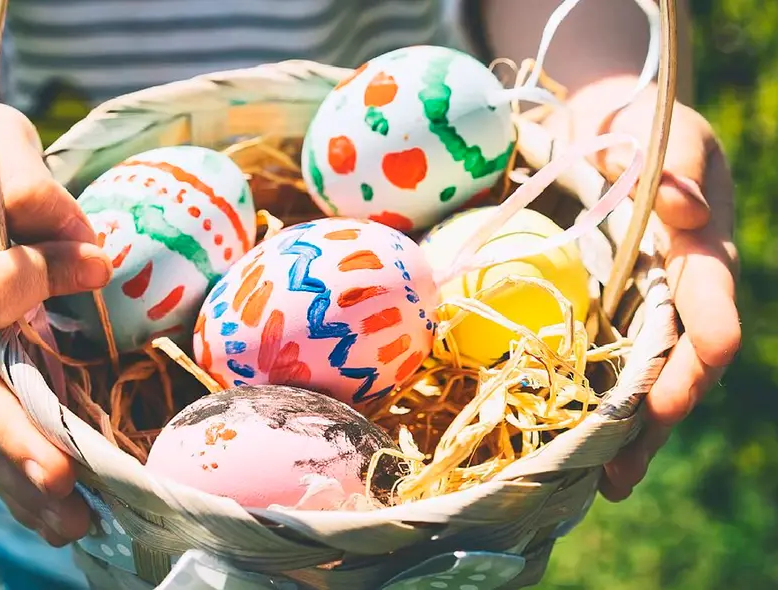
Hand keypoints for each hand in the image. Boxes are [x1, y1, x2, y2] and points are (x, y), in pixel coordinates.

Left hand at [550, 77, 740, 500]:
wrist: (594, 128)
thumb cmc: (636, 125)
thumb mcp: (659, 129)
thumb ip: (673, 161)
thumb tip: (686, 211)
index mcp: (700, 251)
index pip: (710, 307)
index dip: (701, 347)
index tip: (682, 387)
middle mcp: (675, 292)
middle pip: (678, 366)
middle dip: (656, 419)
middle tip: (623, 469)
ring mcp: (638, 308)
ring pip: (641, 380)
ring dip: (625, 434)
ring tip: (600, 483)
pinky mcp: (599, 312)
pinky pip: (598, 365)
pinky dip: (588, 407)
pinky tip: (566, 449)